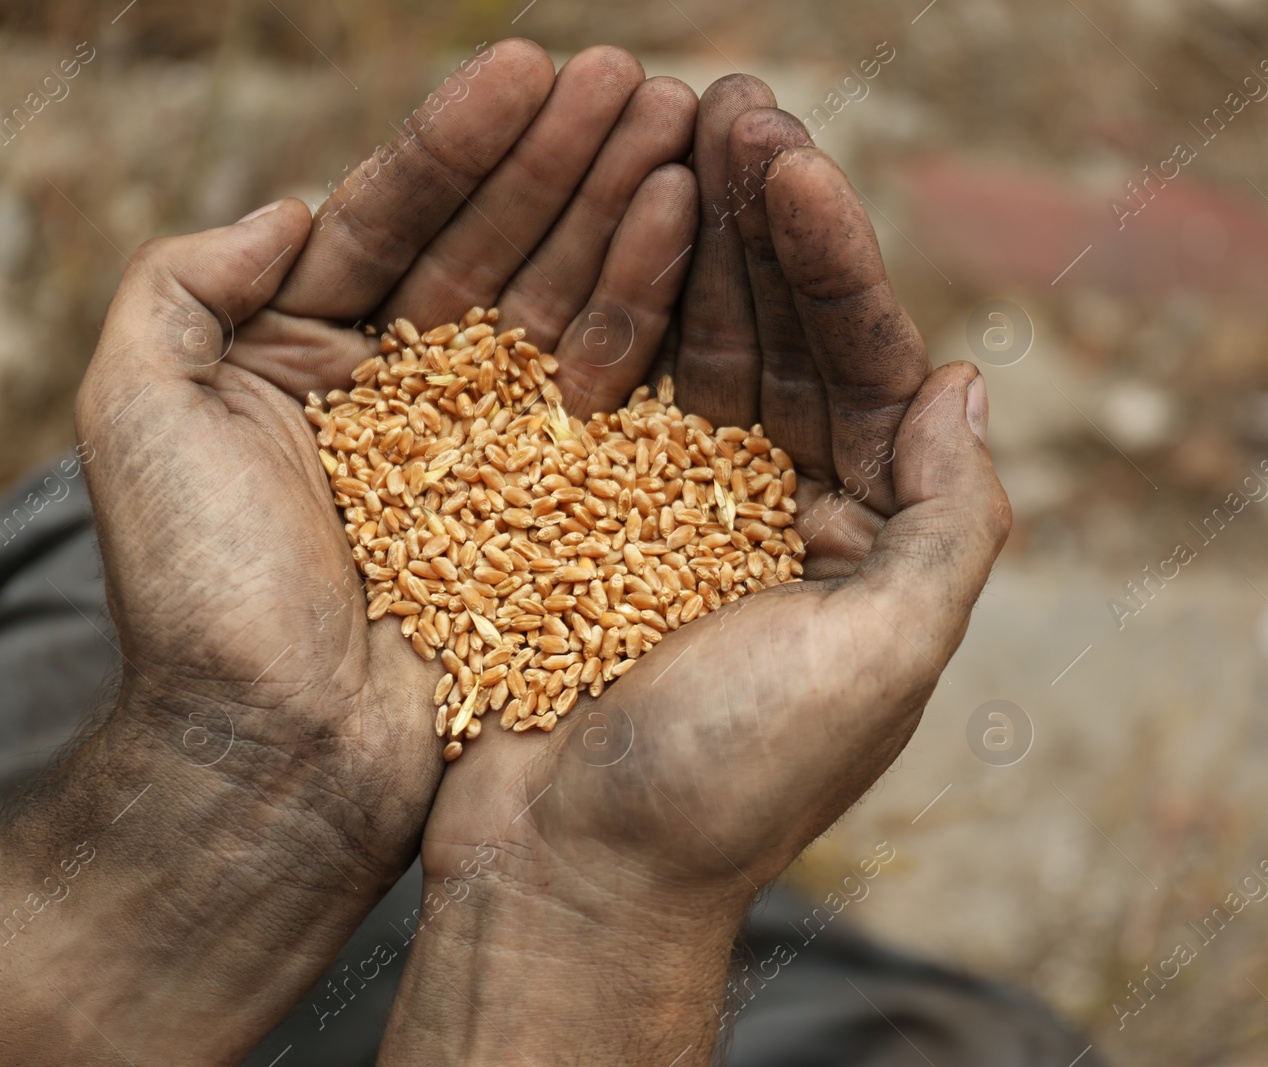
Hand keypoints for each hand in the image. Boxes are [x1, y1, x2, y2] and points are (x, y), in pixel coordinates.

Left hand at [0, 40, 698, 1064]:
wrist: (283, 753)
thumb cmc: (205, 593)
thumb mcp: (143, 410)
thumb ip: (186, 285)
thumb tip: (290, 206)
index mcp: (315, 359)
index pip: (400, 221)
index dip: (465, 141)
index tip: (533, 65)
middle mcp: (414, 395)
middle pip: (498, 247)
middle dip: (567, 157)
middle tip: (639, 80)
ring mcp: (494, 451)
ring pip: (564, 304)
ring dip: (620, 210)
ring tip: (681, 128)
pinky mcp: (559, 506)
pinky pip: (607, 392)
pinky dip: (643, 308)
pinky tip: (683, 233)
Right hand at [381, 77, 1009, 1066]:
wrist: (572, 877)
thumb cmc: (729, 787)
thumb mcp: (878, 661)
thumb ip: (951, 526)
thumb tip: (975, 381)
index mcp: (871, 542)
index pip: (870, 369)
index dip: (837, 264)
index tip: (794, 164)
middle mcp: (788, 513)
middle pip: (787, 338)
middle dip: (764, 223)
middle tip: (730, 99)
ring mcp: (686, 510)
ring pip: (701, 348)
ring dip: (693, 239)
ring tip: (667, 122)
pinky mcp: (595, 517)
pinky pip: (613, 393)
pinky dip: (613, 311)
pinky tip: (606, 225)